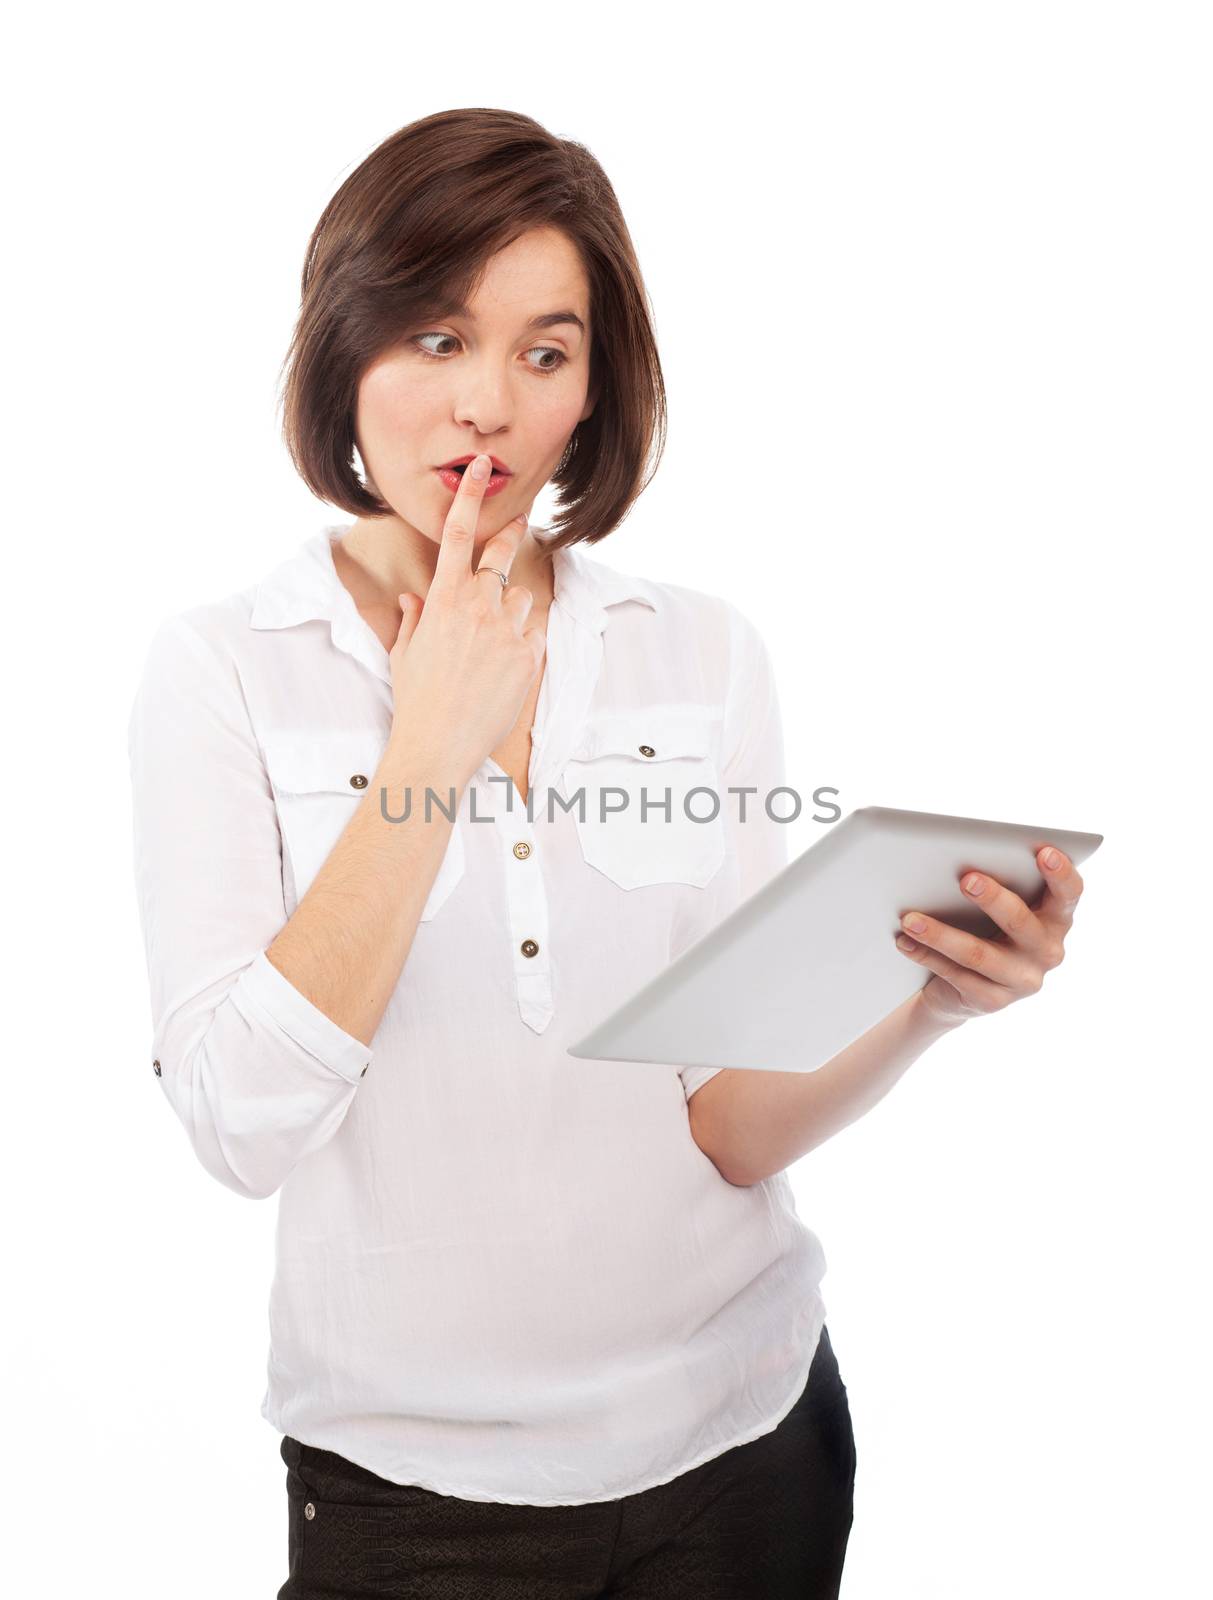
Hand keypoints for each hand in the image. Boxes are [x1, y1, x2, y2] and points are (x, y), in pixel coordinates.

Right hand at [387, 453, 545, 780]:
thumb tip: (414, 599)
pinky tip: (503, 664)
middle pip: (502, 556)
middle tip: (520, 520)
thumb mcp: (405, 654)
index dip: (470, 496)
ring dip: (511, 607)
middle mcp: (478, 608)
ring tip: (492, 641)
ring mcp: (507, 631)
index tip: (480, 468)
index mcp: (443, 601)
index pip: (458, 535)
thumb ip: (414, 619)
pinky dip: (521, 640)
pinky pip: (532, 633)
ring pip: (520, 597)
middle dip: (511, 535)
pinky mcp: (528, 657)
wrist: (439, 745)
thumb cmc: (416, 701)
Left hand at [894, 846, 1084, 1028]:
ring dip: (941, 934)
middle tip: (965, 879)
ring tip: (910, 918)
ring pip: (979, 954)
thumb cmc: (983, 928)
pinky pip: (956, 975)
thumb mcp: (997, 907)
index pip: (1069, 894)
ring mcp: (1023, 980)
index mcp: (1056, 918)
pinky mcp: (993, 1001)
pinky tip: (905, 941)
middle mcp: (1048, 951)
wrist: (964, 987)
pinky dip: (926, 955)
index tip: (1044, 852)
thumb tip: (958, 862)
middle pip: (1020, 921)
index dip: (1061, 874)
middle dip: (993, 898)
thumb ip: (997, 884)